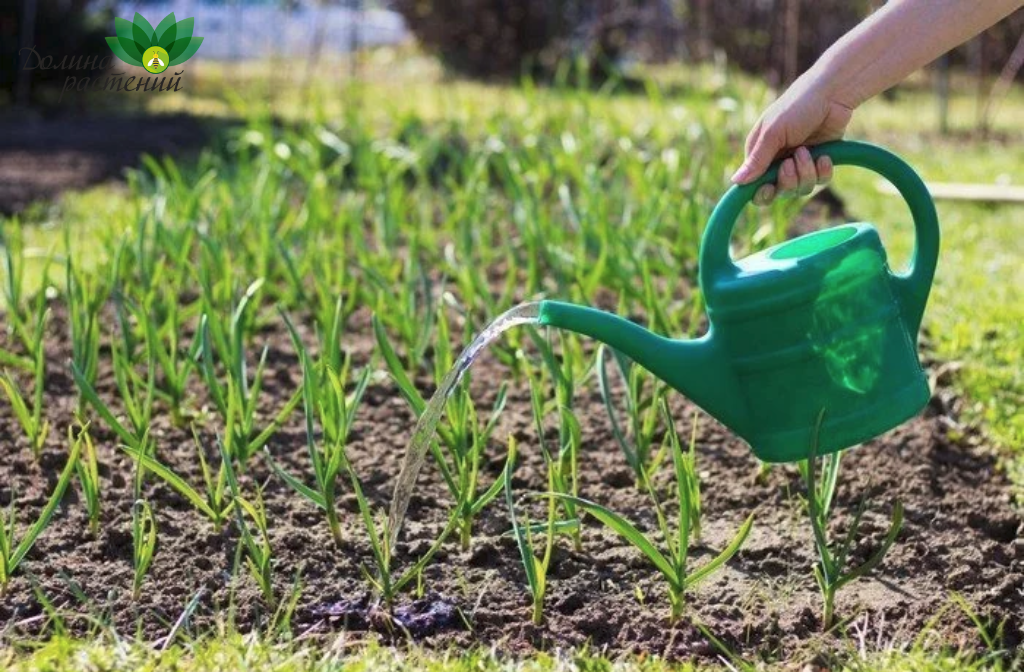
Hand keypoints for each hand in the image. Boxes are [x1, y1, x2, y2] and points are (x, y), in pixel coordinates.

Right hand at [731, 74, 853, 204]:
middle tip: (791, 162)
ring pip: (800, 189)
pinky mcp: (820, 162)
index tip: (769, 188)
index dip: (761, 192)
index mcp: (760, 154)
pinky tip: (824, 156)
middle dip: (787, 181)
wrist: (833, 94)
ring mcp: (800, 163)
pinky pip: (820, 181)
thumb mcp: (773, 133)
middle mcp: (778, 162)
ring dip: (806, 172)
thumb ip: (757, 160)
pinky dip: (823, 171)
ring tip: (808, 151)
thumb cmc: (797, 107)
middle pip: (779, 192)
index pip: (754, 186)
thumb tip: (735, 182)